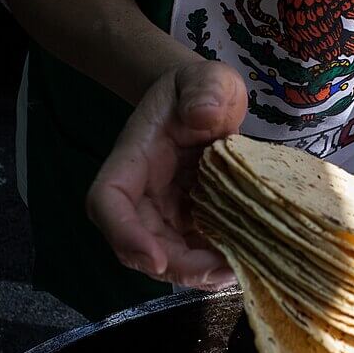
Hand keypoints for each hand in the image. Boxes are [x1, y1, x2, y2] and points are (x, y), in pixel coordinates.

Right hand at [87, 60, 247, 288]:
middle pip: (139, 244)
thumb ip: (204, 89)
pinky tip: (245, 263)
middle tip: (221, 272)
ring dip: (198, 274)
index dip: (125, 235)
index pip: (108, 201)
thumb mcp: (207, 78)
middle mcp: (142, 194)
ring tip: (238, 271)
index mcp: (133, 159)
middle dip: (176, 267)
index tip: (157, 258)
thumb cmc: (201, 89)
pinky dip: (214, 266)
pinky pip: (194, 254)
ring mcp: (164, 213)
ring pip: (167, 259)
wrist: (207, 101)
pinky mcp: (189, 224)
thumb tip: (203, 115)